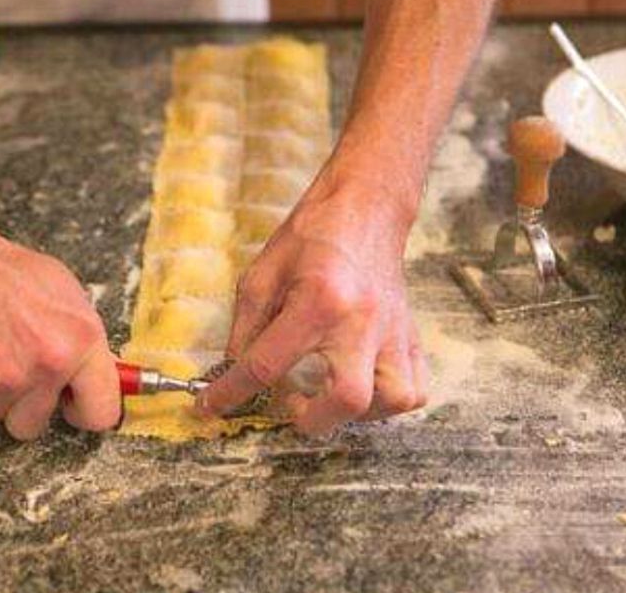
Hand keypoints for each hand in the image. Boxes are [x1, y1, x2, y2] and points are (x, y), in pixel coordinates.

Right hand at [0, 203, 120, 439]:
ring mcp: (7, 377)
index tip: (66, 407)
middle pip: (31, 426)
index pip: (102, 411)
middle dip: (11, 403)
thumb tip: (93, 383)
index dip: (80, 413)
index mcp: (83, 338)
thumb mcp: (59, 294)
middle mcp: (51, 361)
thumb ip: (78, 342)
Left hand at [196, 166, 425, 434]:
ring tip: (329, 396)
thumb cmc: (312, 236)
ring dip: (357, 414)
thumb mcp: (262, 273)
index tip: (211, 407)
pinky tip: (363, 387)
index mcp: (317, 302)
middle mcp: (361, 322)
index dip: (231, 393)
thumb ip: (246, 327)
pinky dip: (390, 401)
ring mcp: (393, 331)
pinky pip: (414, 389)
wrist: (366, 207)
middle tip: (291, 405)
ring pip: (392, 400)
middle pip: (348, 398)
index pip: (267, 364)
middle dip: (312, 418)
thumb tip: (234, 369)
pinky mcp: (411, 335)